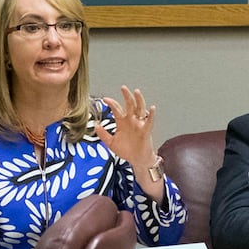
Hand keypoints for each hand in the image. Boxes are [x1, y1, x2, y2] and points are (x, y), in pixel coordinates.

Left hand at [95, 85, 163, 201]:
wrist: (137, 160)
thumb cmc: (127, 150)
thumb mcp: (112, 143)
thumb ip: (104, 135)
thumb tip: (96, 126)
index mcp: (122, 122)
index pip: (117, 109)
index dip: (111, 103)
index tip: (104, 99)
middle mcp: (131, 120)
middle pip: (129, 105)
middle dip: (126, 96)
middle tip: (123, 88)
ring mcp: (139, 124)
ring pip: (140, 109)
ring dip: (139, 100)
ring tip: (136, 92)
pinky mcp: (146, 131)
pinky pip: (149, 121)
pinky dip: (151, 115)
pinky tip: (152, 108)